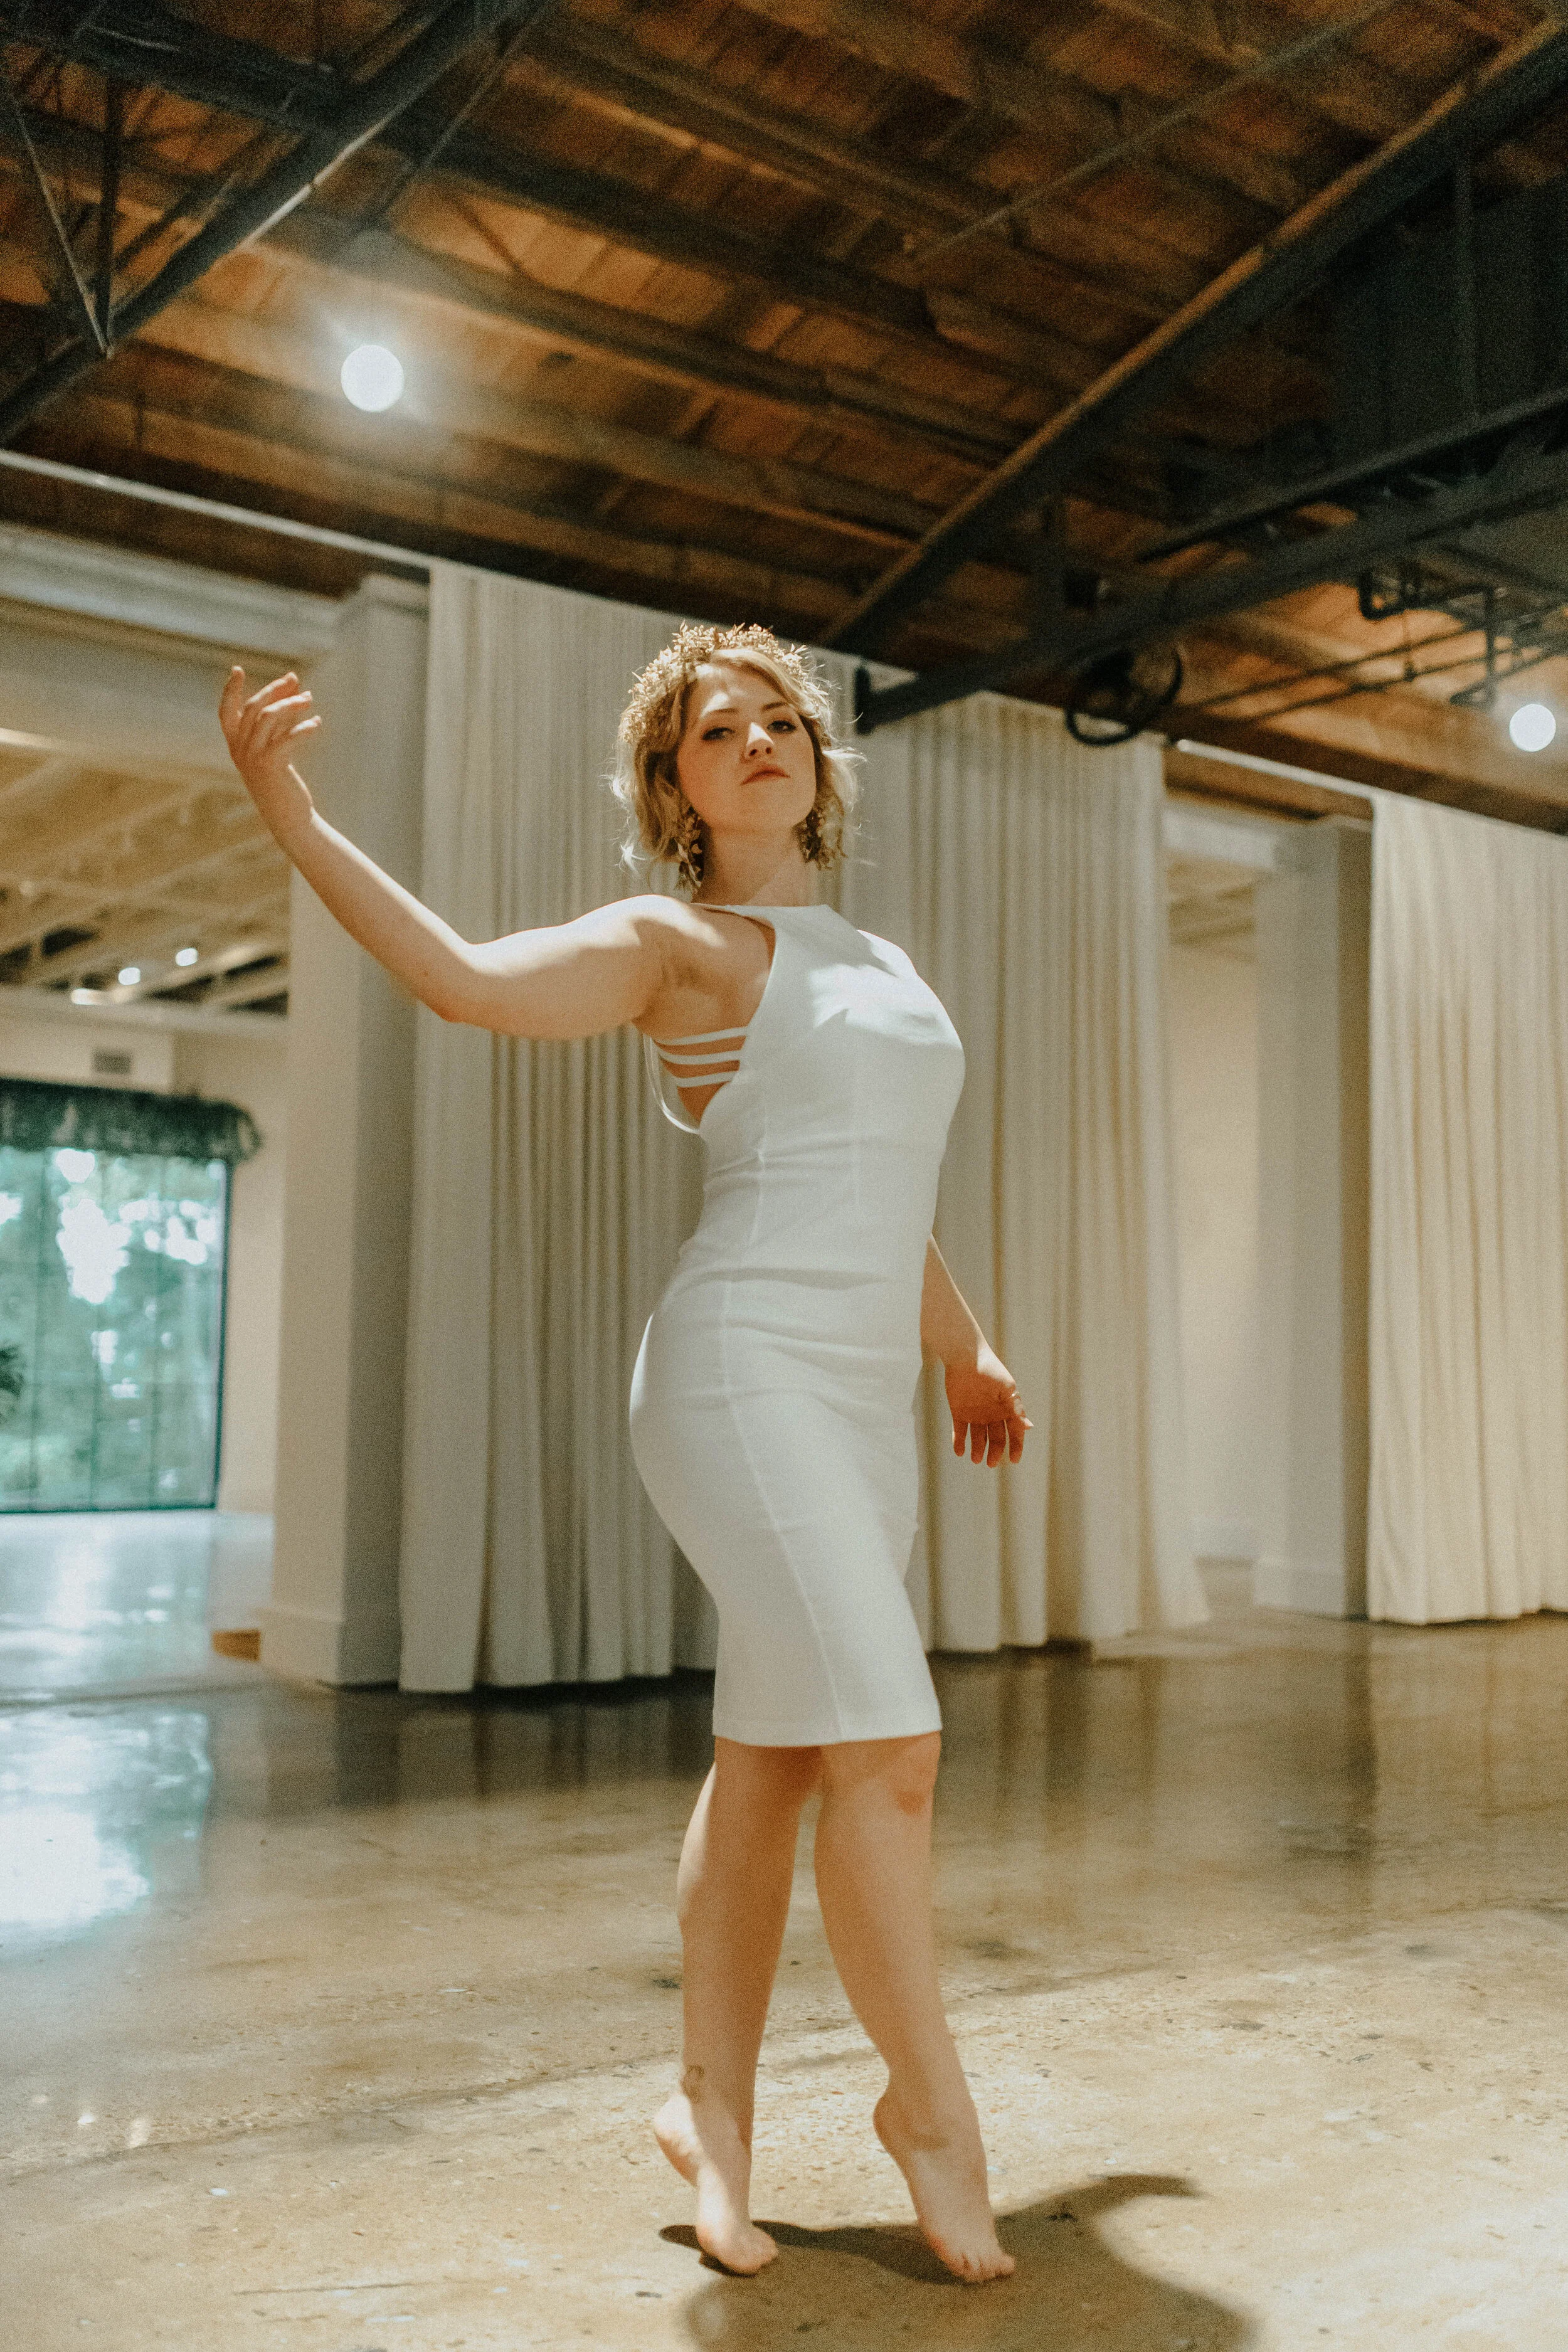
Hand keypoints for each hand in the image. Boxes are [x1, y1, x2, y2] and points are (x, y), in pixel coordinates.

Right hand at [219, 667, 319, 839]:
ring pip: (269, 717)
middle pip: (253, 708)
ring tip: (310, 699)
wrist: (288, 818)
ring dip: (291, 703)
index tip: (237, 669)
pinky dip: (304, 727)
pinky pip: (287, 737)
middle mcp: (239, 750)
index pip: (226, 712)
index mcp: (235, 746)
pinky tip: (317, 723)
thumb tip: (293, 688)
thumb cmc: (282, 782)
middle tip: (294, 679)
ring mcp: (253, 758)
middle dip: (274, 689)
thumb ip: (281, 719)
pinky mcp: (271, 766)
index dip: (230, 691)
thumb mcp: (277, 748)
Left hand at [944, 1344, 1030, 1466]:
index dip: (1016, 1446)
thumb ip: (1017, 1409)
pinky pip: (959, 1431)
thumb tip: (1028, 1428)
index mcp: (1007, 1408)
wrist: (966, 1357)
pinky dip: (959, 1442)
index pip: (1014, 1432)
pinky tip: (959, 1452)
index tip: (1015, 1460)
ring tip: (976, 1459)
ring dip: (977, 1449)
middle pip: (996, 1438)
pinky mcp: (959, 1412)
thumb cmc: (991, 1371)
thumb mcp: (1007, 1390)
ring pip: (978, 1438)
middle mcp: (992, 1414)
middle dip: (995, 1452)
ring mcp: (975, 1414)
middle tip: (991, 1463)